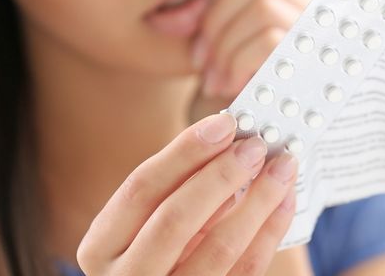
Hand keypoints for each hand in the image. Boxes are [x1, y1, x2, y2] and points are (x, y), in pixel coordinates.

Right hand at [77, 113, 297, 274]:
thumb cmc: (153, 256)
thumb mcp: (144, 229)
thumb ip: (175, 192)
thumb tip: (227, 144)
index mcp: (100, 248)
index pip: (140, 190)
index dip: (184, 153)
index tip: (224, 123)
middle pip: (175, 219)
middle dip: (220, 175)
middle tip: (255, 145)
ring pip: (219, 249)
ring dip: (258, 200)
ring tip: (282, 167)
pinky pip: (246, 271)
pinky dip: (270, 232)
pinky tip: (284, 202)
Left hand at [189, 0, 315, 121]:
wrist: (259, 140)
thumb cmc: (239, 88)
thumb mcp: (233, 39)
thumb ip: (226, 7)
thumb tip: (180, 10)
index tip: (211, 7)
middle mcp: (325, 11)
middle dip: (219, 13)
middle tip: (201, 56)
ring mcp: (324, 36)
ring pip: (265, 5)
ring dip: (226, 41)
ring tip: (212, 76)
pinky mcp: (314, 65)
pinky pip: (270, 39)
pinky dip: (238, 61)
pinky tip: (228, 86)